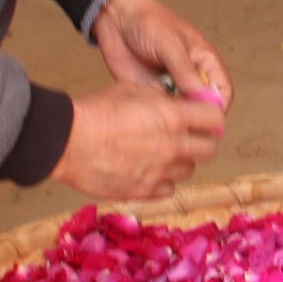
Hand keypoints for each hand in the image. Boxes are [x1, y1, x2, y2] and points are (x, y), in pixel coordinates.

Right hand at [52, 83, 225, 200]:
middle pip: (210, 150)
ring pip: (188, 170)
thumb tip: (173, 101)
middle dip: (202, 141)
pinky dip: (163, 181)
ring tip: (162, 154)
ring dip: (181, 161)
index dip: (211, 117)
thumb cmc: (95, 112)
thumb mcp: (131, 90)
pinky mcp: (144, 191)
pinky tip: (149, 170)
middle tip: (189, 137)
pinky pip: (168, 189)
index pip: (215, 118)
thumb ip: (159, 97)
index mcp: (174, 118)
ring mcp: (160, 172)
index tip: (205, 118)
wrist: (66, 142)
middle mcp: (173, 147)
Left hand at [93, 0, 233, 109]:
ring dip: (176, 117)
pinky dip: (157, 114)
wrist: (116, 17)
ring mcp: (170, 84)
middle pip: (203, 104)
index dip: (219, 106)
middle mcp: (190, 76)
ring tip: (166, 118)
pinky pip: (159, 109)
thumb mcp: (170, 45)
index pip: (222, 89)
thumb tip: (203, 97)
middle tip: (185, 123)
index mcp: (203, 60)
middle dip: (197, 116)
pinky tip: (150, 112)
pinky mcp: (150, 90)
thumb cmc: (149, 21)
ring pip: (181, 110)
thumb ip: (185, 71)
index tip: (208, 118)